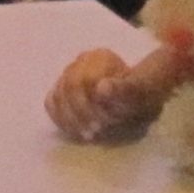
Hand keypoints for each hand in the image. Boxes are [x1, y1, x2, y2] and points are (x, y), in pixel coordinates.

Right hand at [48, 47, 165, 142]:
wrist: (141, 95)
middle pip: (67, 88)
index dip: (85, 107)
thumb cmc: (141, 94)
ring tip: (87, 135)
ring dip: (70, 119)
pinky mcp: (63, 87)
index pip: (79, 82)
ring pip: (57, 96)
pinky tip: (74, 131)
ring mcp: (71, 73)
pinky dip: (60, 118)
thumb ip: (122, 90)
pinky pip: (52, 102)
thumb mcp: (138, 93)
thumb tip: (101, 88)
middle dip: (79, 114)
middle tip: (95, 132)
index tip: (100, 126)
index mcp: (100, 58)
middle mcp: (82, 61)